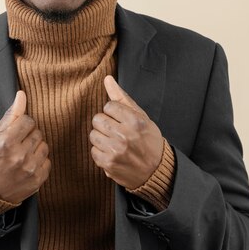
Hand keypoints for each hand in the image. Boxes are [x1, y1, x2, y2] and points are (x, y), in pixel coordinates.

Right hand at [0, 91, 50, 202]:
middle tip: (18, 143)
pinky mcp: (37, 180)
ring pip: (44, 146)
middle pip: (38, 133)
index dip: (22, 124)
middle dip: (29, 135)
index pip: (28, 121)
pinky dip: (39, 161)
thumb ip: (11, 115)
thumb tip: (22, 95)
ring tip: (23, 153)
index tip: (16, 131)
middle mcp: (20, 156)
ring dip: (36, 147)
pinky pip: (47, 162)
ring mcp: (30, 169)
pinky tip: (27, 164)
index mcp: (6, 142)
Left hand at [89, 75, 163, 189]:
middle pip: (98, 119)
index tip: (121, 120)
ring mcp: (115, 150)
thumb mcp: (141, 116)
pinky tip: (112, 152)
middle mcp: (125, 135)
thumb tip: (107, 79)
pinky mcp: (108, 163)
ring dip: (101, 137)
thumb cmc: (148, 140)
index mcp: (135, 121)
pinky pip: (93, 150)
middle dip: (105, 123)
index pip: (108, 106)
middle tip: (116, 131)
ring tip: (114, 141)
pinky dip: (100, 151)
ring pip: (93, 134)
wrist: (155, 170)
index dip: (113, 112)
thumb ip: (122, 97)